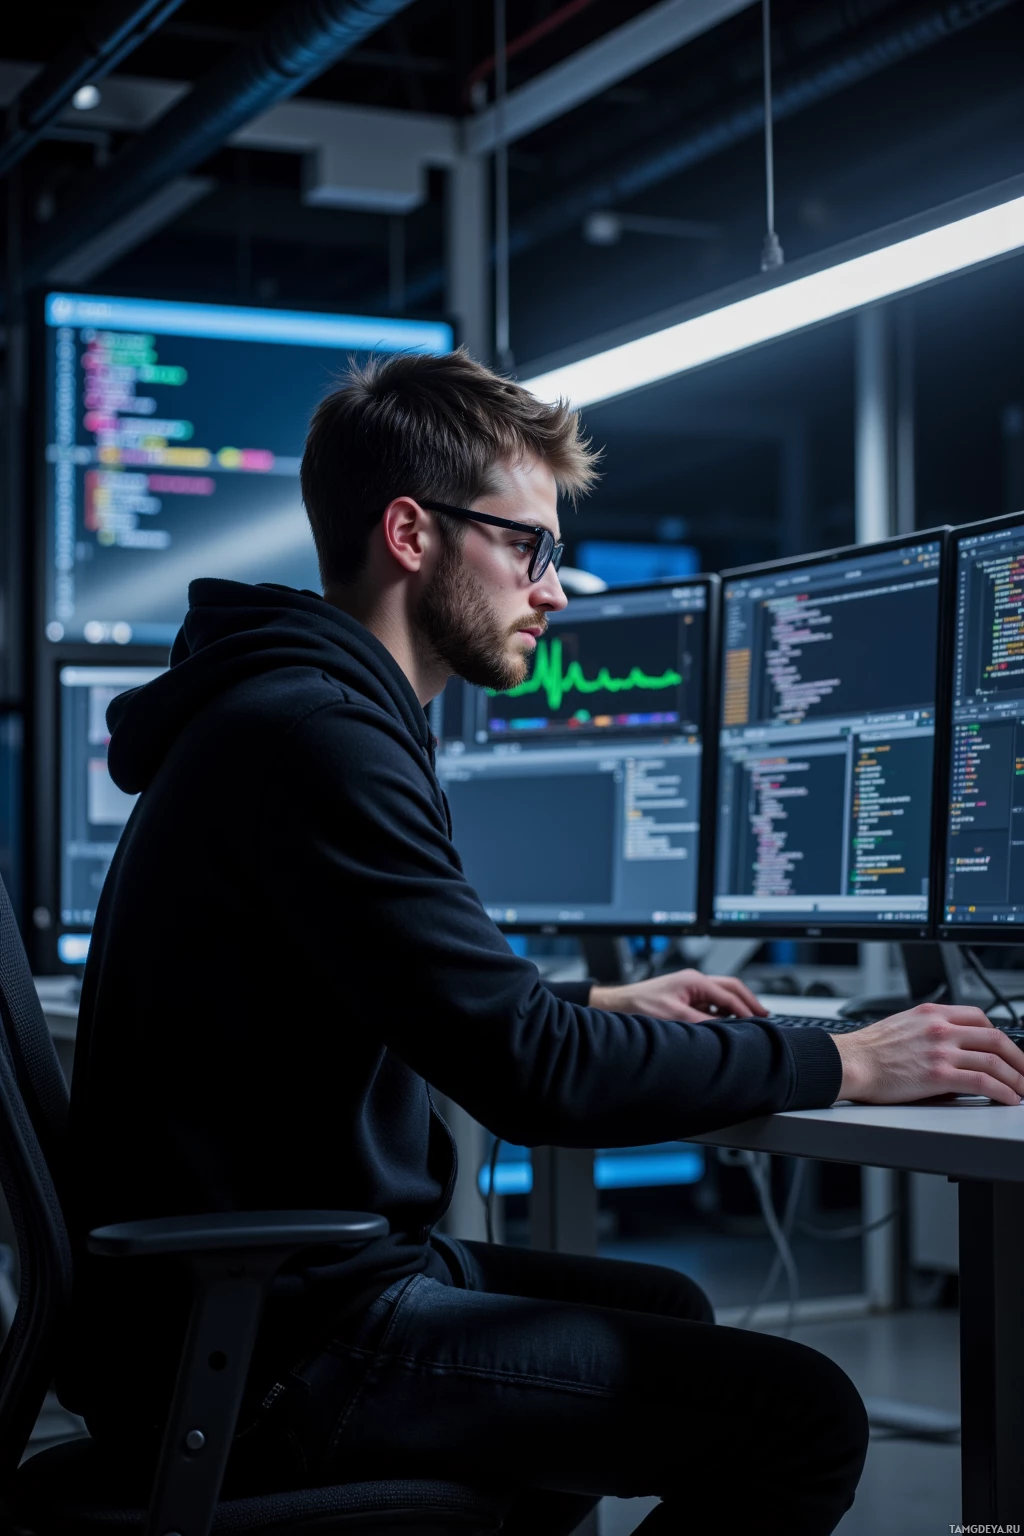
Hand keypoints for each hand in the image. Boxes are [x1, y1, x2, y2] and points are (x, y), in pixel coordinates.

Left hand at [590, 968, 767, 1022]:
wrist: (620, 1006)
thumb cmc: (639, 1006)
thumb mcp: (672, 1016)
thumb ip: (699, 1022)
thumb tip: (722, 1029)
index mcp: (694, 980)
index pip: (728, 994)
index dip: (745, 1008)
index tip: (758, 1020)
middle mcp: (695, 982)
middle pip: (731, 988)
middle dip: (748, 1001)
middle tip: (764, 1015)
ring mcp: (691, 989)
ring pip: (723, 995)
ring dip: (736, 1007)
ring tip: (751, 1021)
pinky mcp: (687, 998)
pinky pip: (712, 1004)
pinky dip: (723, 1013)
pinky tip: (728, 1024)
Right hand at [832, 1003, 1023, 1105]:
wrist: (849, 1063)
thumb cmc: (868, 1050)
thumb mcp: (903, 1025)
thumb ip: (930, 1033)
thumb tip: (953, 1053)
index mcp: (932, 1013)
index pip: (979, 1017)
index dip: (999, 1035)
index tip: (1006, 1049)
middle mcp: (940, 1028)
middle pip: (995, 1037)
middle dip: (1018, 1057)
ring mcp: (941, 1050)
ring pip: (994, 1061)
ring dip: (1017, 1078)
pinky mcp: (938, 1075)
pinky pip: (983, 1082)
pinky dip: (1003, 1091)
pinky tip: (1009, 1099)